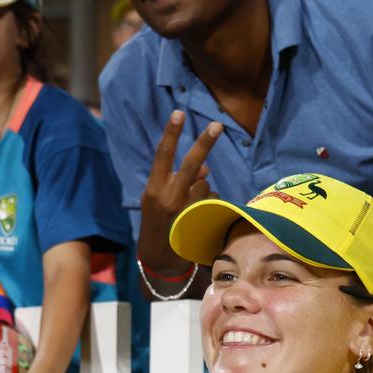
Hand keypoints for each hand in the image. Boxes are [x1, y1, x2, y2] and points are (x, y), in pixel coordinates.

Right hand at [136, 110, 221, 277]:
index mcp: (154, 189)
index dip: (171, 134)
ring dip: (202, 189)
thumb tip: (206, 167)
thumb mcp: (159, 198)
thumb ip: (177, 179)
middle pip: (192, 164)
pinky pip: (213, 199)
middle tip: (217, 125)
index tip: (178, 114)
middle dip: (205, 142)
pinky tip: (199, 216)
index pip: (163, 156)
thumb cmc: (159, 222)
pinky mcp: (201, 220)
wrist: (159, 258)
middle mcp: (169, 197)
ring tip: (189, 206)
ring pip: (205, 184)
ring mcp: (187, 210)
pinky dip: (209, 203)